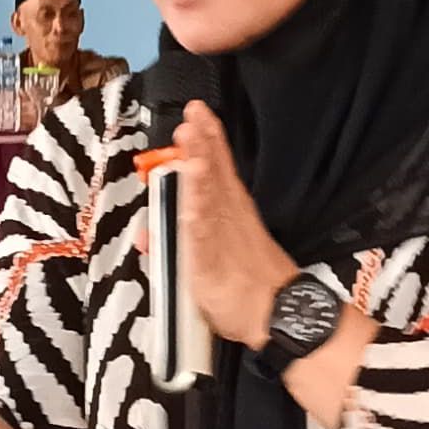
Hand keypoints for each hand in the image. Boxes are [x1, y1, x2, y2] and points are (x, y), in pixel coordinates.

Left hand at [172, 101, 297, 349]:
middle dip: (202, 142)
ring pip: (207, 195)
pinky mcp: (210, 262)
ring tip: (192, 137)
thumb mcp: (211, 260)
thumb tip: (148, 234)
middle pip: (214, 174)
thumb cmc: (250, 288)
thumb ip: (182, 242)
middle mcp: (227, 218)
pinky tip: (190, 195)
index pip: (219, 171)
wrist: (280, 316)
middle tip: (195, 112)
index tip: (200, 114)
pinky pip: (201, 234)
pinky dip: (196, 211)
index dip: (209, 142)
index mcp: (231, 213)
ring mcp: (220, 237)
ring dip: (198, 165)